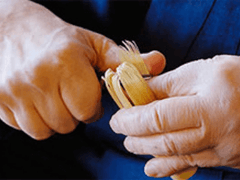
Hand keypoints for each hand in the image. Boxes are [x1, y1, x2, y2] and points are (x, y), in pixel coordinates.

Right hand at [0, 0, 164, 139]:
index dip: (91, 106)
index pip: (87, 109)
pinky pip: (25, 127)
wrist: (10, 29)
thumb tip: (159, 62)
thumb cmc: (58, 39)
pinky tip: (36, 101)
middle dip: (73, 114)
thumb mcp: (93, 45)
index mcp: (66, 62)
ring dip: (55, 119)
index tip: (86, 95)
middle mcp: (38, 78)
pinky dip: (35, 120)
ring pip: (45, 130)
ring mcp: (14, 91)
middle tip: (69, 95)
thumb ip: (125, 60)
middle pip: (67, 124)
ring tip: (53, 98)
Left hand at [110, 55, 239, 176]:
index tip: (117, 118)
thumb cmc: (239, 78)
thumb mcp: (201, 71)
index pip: (158, 118)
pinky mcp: (227, 160)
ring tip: (131, 145)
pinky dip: (168, 167)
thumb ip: (166, 84)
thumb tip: (138, 92)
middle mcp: (217, 134)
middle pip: (164, 142)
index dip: (132, 120)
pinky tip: (153, 167)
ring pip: (175, 159)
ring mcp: (224, 152)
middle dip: (136, 138)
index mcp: (209, 106)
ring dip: (148, 153)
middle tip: (121, 131)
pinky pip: (192, 166)